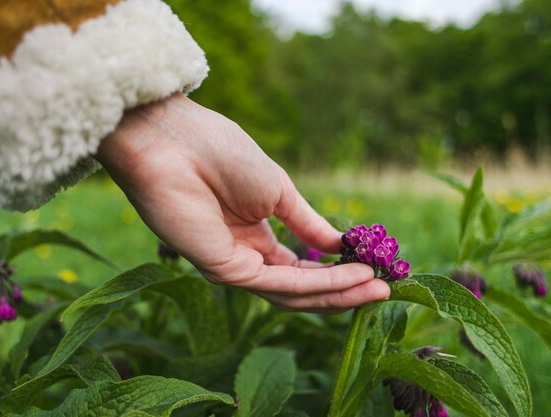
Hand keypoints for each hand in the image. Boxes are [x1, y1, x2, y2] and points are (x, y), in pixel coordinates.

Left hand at [95, 93, 389, 312]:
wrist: (176, 140)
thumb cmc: (221, 154)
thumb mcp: (277, 190)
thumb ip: (305, 222)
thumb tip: (339, 244)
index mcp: (255, 238)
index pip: (300, 269)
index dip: (338, 274)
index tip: (376, 270)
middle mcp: (246, 258)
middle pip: (299, 289)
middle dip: (344, 291)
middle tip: (384, 291)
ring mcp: (232, 266)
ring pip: (291, 294)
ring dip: (336, 293)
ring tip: (375, 288)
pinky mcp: (221, 270)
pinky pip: (276, 283)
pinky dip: (315, 283)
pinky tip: (348, 276)